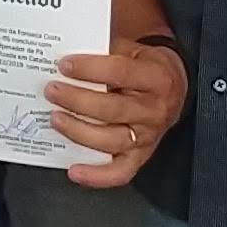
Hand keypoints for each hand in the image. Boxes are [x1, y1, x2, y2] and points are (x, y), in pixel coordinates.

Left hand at [45, 38, 188, 188]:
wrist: (174, 87)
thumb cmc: (145, 67)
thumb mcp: (132, 50)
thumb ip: (104, 52)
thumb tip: (64, 56)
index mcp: (156, 77)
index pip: (120, 72)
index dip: (90, 69)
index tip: (64, 64)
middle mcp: (155, 110)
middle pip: (113, 109)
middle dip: (77, 100)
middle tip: (52, 91)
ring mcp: (148, 136)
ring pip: (112, 140)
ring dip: (79, 132)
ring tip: (55, 119)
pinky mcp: (141, 156)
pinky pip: (120, 172)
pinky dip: (96, 176)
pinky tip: (74, 170)